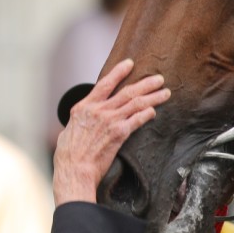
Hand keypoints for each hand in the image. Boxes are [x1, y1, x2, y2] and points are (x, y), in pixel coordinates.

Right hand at [52, 58, 169, 204]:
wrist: (74, 169)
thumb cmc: (68, 154)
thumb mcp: (68, 130)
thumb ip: (80, 121)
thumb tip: (82, 120)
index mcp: (84, 107)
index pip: (105, 84)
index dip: (118, 72)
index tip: (129, 64)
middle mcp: (98, 110)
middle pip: (127, 91)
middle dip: (145, 83)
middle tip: (158, 79)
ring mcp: (110, 121)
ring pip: (136, 103)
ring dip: (153, 97)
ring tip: (165, 93)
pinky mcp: (119, 134)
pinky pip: (138, 120)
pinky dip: (147, 114)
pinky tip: (154, 112)